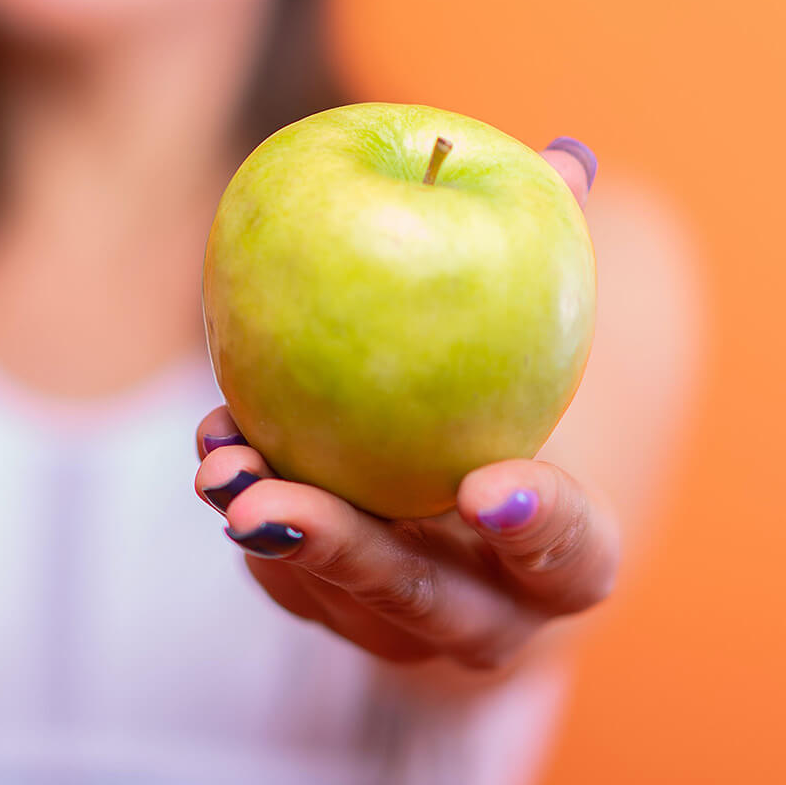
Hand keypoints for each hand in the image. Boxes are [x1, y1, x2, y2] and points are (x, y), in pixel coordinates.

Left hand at [190, 139, 617, 673]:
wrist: (464, 513)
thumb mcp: (542, 344)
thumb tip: (565, 155)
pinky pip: (281, 570)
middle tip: (276, 503)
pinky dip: (249, 503)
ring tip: (219, 469)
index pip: (570, 556)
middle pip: (422, 600)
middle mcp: (487, 616)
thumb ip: (554, 264)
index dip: (539, 527)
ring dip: (271, 532)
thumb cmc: (516, 403)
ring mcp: (398, 629)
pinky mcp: (325, 610)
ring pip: (334, 598)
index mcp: (568, 561)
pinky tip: (215, 445)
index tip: (486, 487)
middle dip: (345, 552)